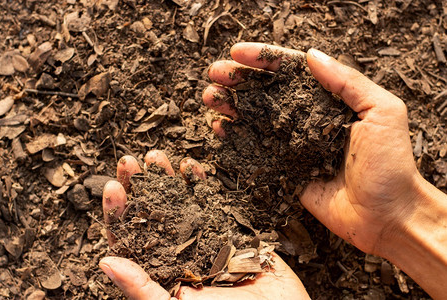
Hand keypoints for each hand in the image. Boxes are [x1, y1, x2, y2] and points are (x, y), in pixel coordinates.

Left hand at [100, 151, 309, 299]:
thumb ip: (142, 288)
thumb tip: (105, 261)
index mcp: (161, 272)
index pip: (131, 240)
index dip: (119, 213)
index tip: (113, 187)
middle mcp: (179, 252)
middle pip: (152, 214)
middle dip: (139, 187)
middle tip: (130, 161)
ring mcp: (204, 238)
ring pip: (179, 203)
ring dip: (166, 179)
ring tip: (157, 157)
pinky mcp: (228, 229)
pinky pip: (211, 201)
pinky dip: (200, 183)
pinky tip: (190, 166)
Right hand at [203, 42, 417, 254]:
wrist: (386, 217)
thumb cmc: (391, 165)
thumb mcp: (382, 113)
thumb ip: (348, 83)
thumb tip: (312, 55)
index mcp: (328, 101)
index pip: (290, 72)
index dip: (263, 60)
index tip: (237, 52)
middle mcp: (306, 119)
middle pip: (265, 93)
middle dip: (238, 80)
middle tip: (214, 74)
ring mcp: (292, 144)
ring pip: (254, 118)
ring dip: (230, 105)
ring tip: (210, 98)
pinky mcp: (283, 170)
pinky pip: (254, 150)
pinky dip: (234, 138)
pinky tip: (219, 129)